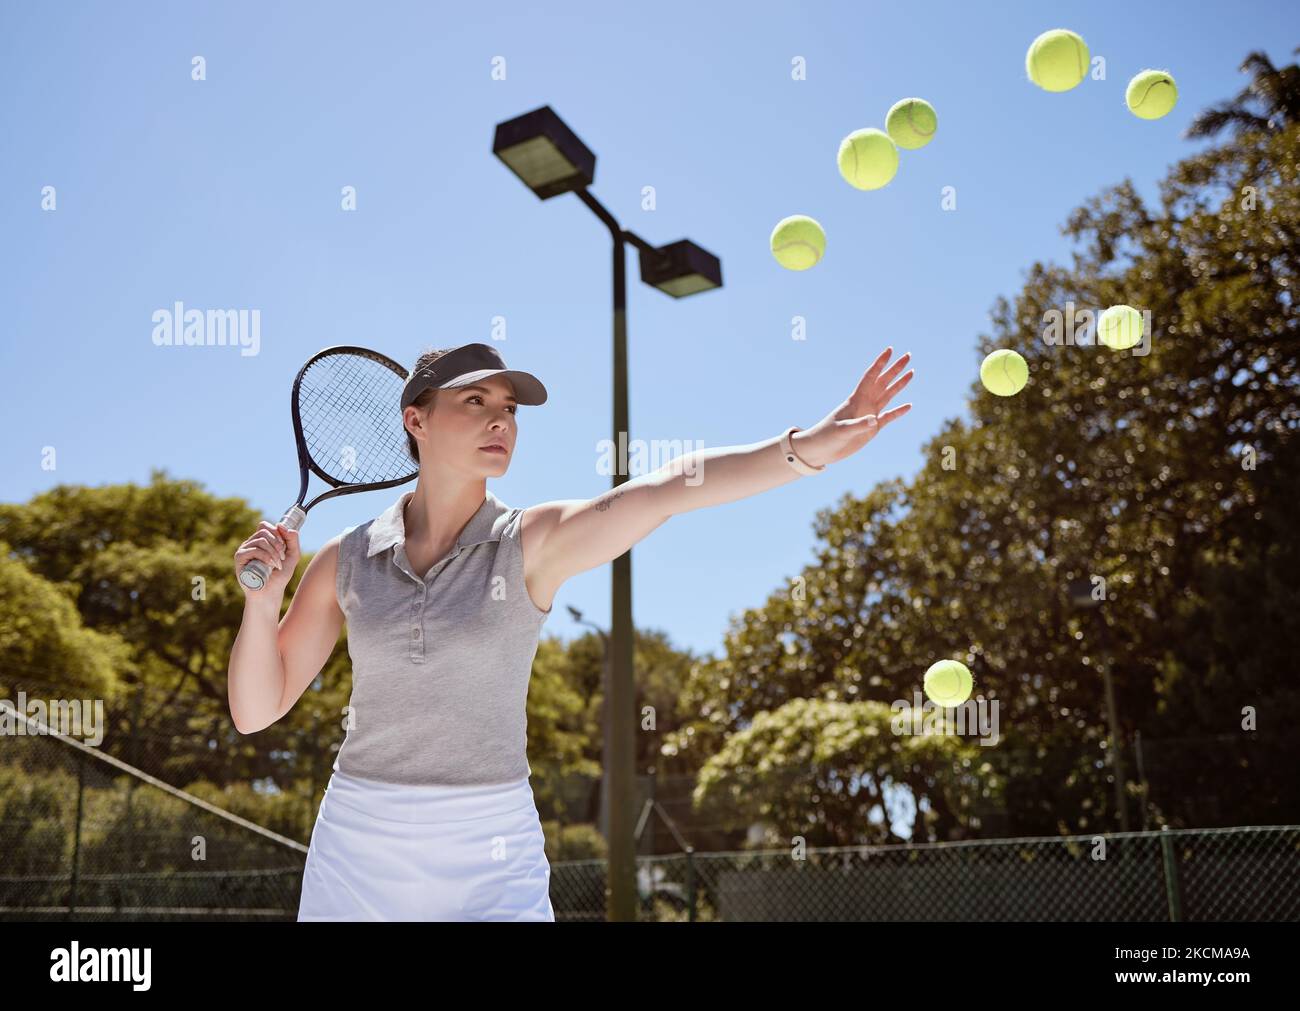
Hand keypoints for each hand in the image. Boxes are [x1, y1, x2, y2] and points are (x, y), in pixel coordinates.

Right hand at [233, 521, 300, 596]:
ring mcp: (244, 550)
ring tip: (277, 564)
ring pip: (261, 540)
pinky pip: (254, 549)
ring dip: (273, 552)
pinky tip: (270, 565)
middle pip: (264, 531)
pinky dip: (265, 556)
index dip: (277, 532)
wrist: (270, 594)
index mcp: (261, 541)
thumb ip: (292, 540)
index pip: (265, 526)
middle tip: (283, 557)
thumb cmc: (279, 576)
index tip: (284, 546)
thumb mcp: (292, 556)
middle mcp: (251, 544)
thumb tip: (281, 525)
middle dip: (277, 543)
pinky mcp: (240, 558)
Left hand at [791, 347, 913, 468]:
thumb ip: (858, 425)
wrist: (821, 450)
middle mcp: (864, 404)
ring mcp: (869, 415)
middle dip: (895, 369)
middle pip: (883, 381)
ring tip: (911, 372)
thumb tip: (874, 420)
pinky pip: (888, 417)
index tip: (890, 349)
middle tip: (907, 355)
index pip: (870, 376)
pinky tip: (908, 406)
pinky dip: (898, 411)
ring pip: (887, 395)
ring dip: (899, 384)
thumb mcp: (842, 431)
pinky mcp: (872, 429)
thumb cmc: (827, 436)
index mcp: (855, 400)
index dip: (880, 363)